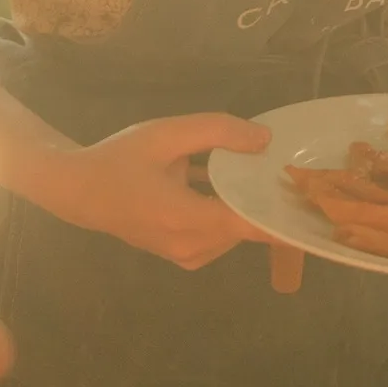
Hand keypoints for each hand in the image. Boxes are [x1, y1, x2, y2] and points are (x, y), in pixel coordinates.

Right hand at [49, 112, 270, 269]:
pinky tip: (226, 180)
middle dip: (263, 199)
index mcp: (185, 219)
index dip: (282, 215)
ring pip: (232, 230)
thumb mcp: (167, 134)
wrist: (75, 189)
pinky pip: (216, 232)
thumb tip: (264, 141)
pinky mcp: (180, 253)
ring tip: (261, 170)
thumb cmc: (119, 159)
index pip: (249, 224)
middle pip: (244, 225)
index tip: (312, 201)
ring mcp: (183, 254)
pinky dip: (224, 209)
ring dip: (243, 203)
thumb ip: (217, 132)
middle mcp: (189, 245)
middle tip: (287, 169)